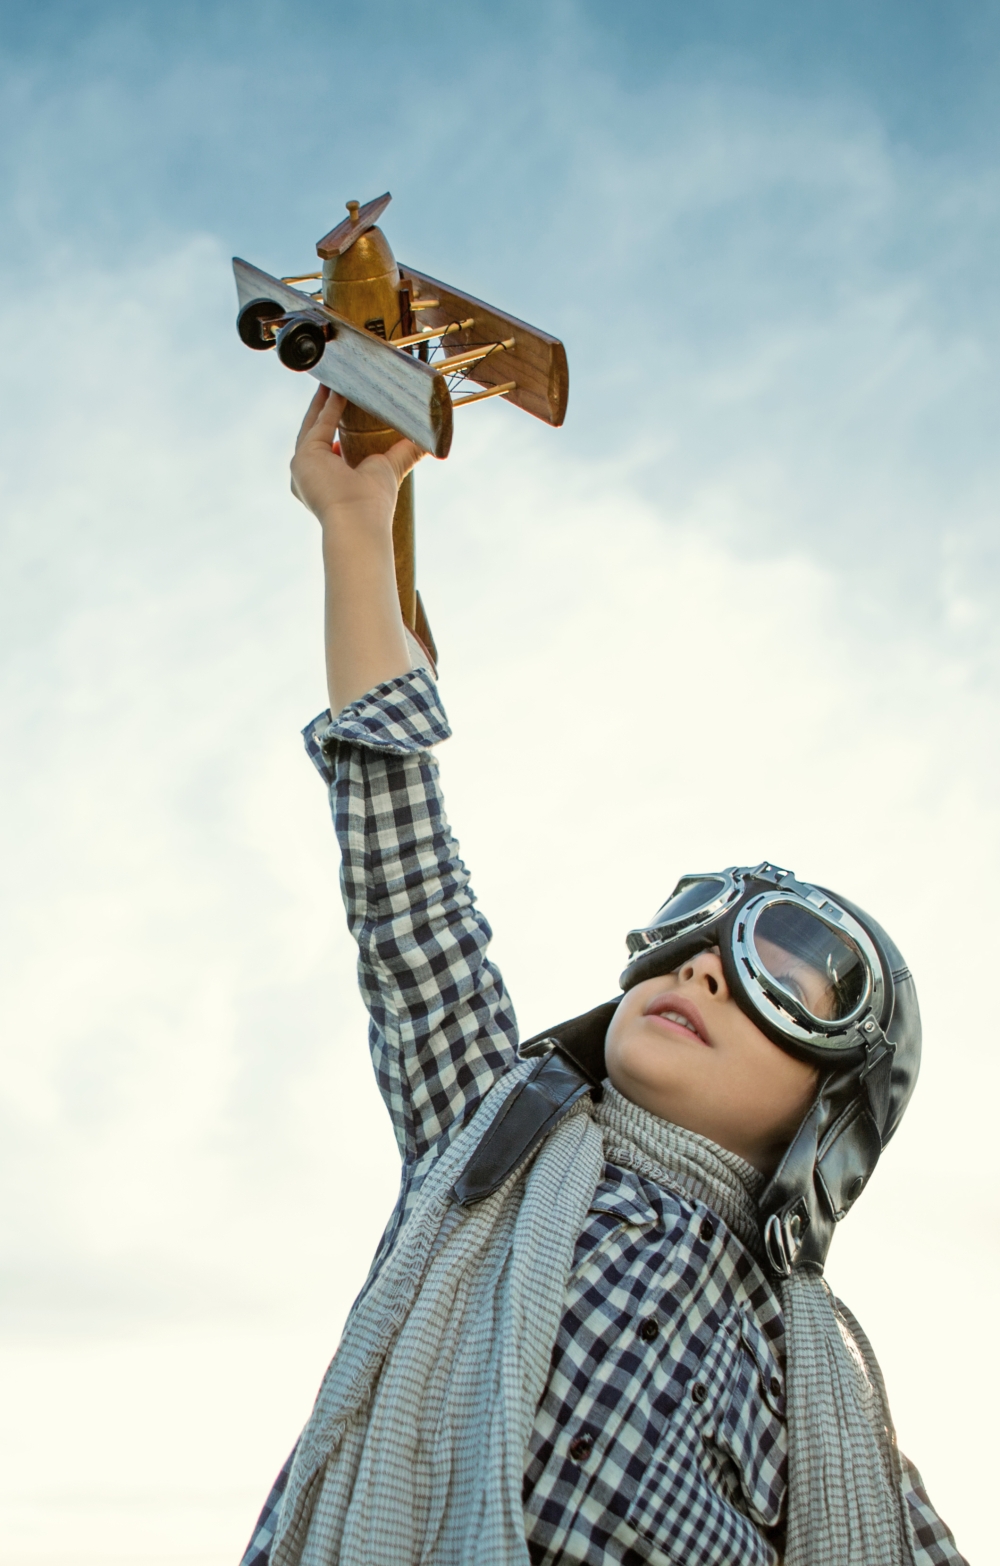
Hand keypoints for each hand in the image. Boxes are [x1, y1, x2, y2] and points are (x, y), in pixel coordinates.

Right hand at [290, 385, 423, 530]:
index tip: (342, 402)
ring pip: (312, 425)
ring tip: (334, 380)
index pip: (327, 443)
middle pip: (314, 431)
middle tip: (333, 384)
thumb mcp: (390, 469)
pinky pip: (319, 425)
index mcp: (323, 480)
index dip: (333, 421)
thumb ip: (405, 452)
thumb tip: (433, 442)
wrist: (360, 521)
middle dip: (323, 407)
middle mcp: (308, 475)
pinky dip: (330, 407)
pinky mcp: (303, 458)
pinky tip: (340, 391)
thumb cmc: (373, 505)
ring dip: (323, 402)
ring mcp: (302, 467)